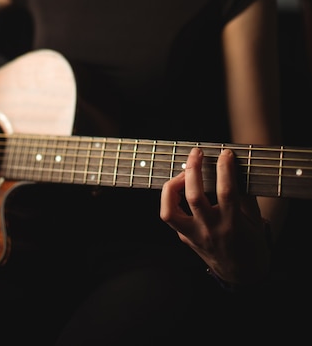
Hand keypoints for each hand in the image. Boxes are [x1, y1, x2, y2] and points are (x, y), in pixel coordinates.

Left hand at [160, 147, 270, 285]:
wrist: (242, 274)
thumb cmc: (251, 244)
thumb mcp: (255, 219)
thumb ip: (245, 195)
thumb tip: (234, 168)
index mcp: (232, 224)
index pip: (226, 192)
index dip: (224, 169)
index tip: (225, 153)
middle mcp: (210, 230)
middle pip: (194, 196)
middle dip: (193, 169)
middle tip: (197, 152)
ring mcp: (194, 236)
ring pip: (170, 211)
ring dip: (172, 186)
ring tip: (182, 173)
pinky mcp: (184, 238)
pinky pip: (170, 216)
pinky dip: (171, 199)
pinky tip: (181, 189)